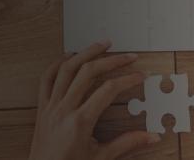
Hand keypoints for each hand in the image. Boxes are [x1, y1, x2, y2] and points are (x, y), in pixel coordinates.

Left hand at [28, 41, 159, 159]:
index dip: (127, 80)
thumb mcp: (101, 158)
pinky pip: (46, 78)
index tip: (140, 75)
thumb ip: (126, 144)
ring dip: (85, 53)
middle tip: (128, 56)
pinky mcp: (42, 107)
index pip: (108, 91)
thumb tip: (152, 137)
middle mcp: (63, 109)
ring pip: (66, 69)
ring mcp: (50, 106)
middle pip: (88, 73)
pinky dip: (58, 64)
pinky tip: (70, 56)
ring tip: (102, 44)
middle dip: (111, 61)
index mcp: (80, 121)